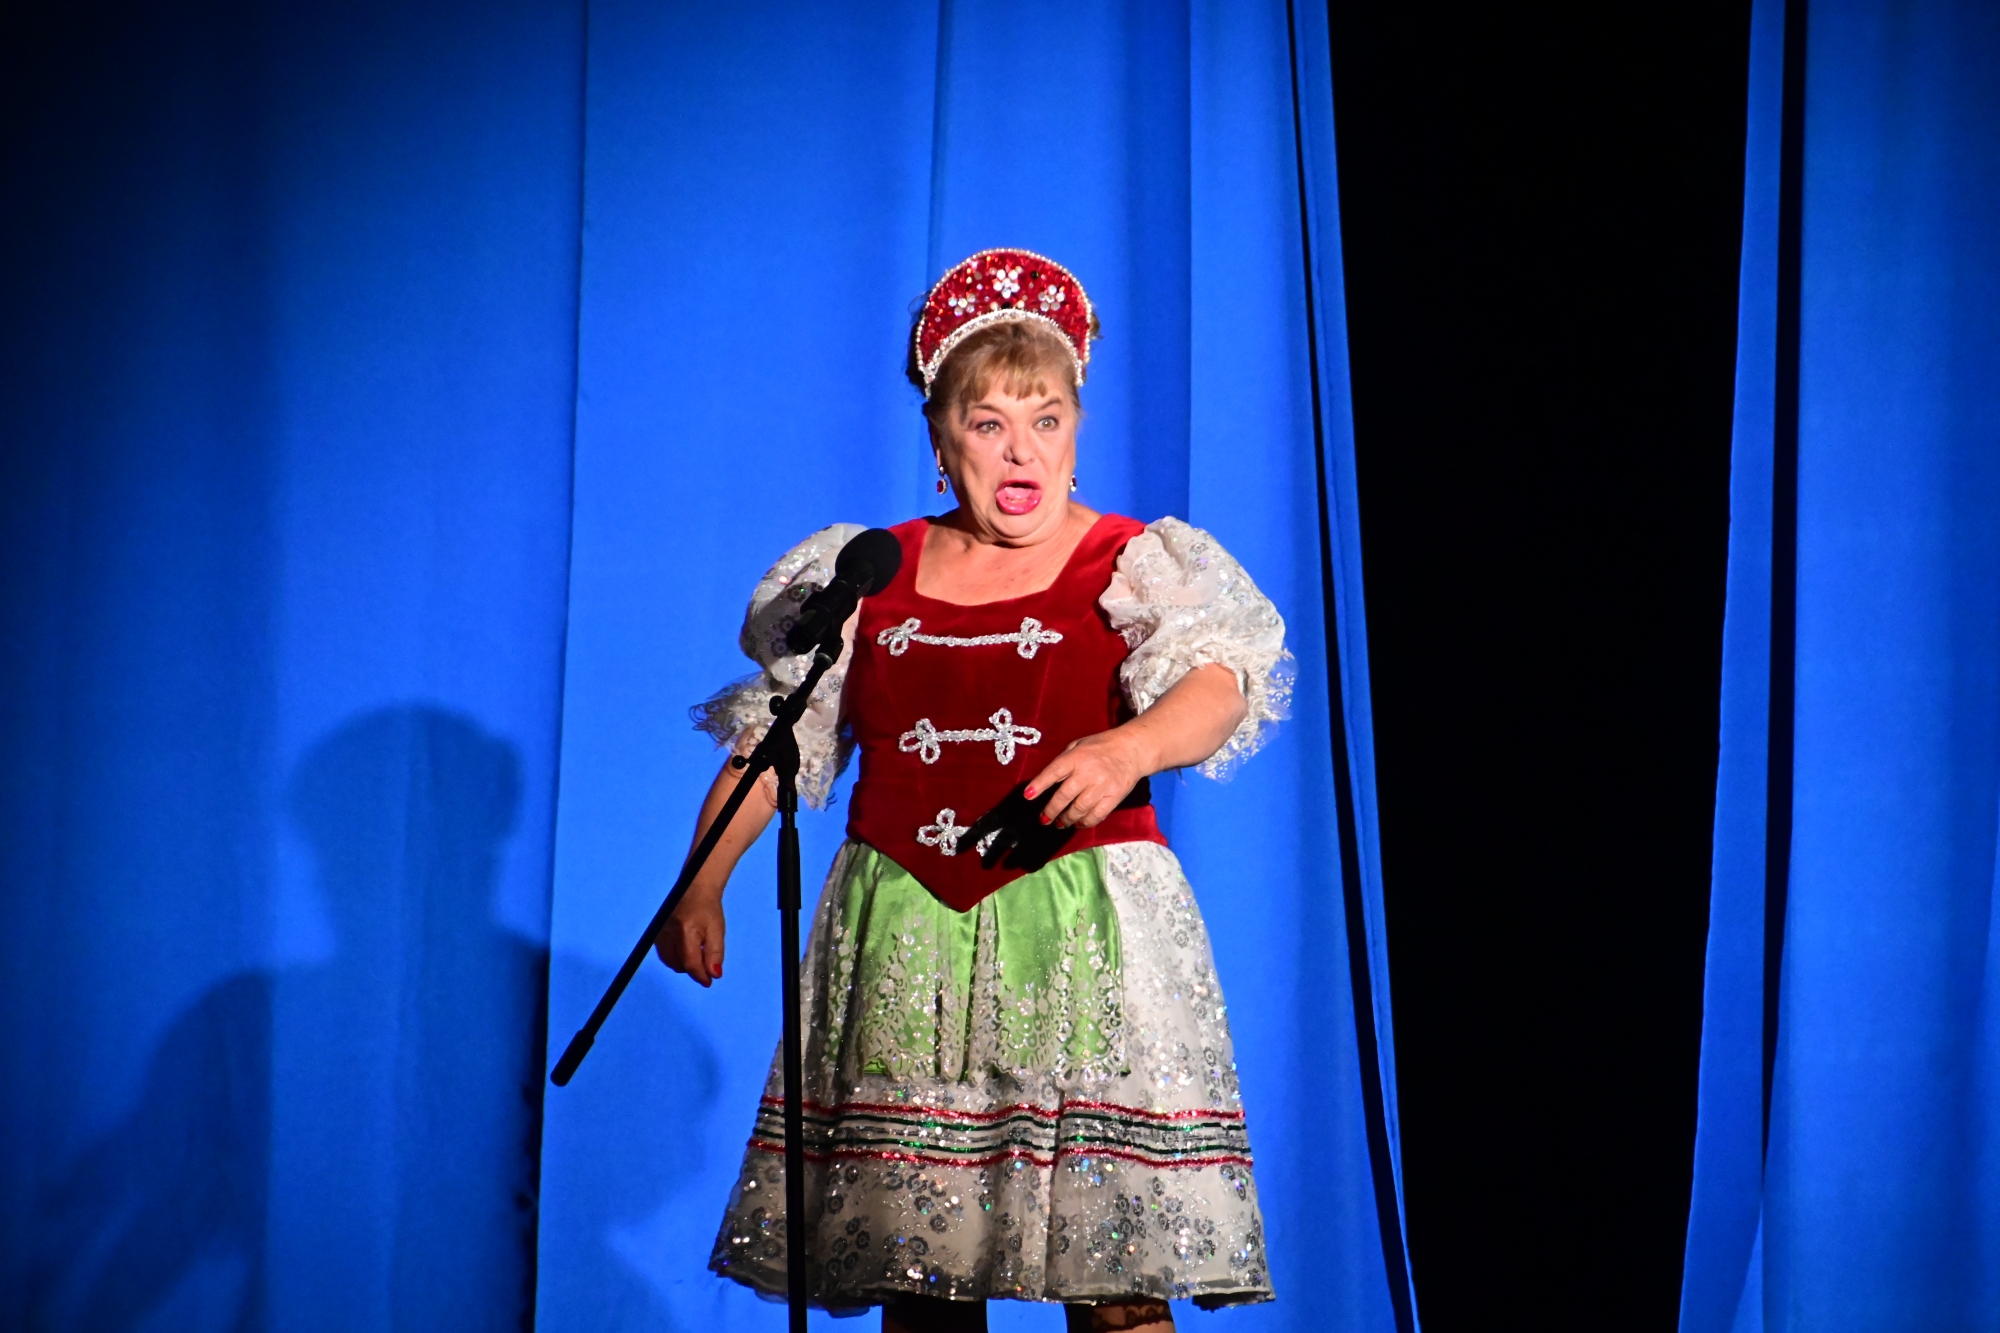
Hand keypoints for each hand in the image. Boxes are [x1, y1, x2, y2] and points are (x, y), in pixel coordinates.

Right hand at [655, 896, 725, 986]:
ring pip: (670, 962)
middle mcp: (670, 934)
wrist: (695, 889)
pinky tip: (685, 950)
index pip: (691, 963)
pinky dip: (674, 957)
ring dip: (683, 965)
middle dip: (693, 969)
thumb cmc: (709, 910)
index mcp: (687, 932)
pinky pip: (664, 954)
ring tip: (696, 955)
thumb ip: (715, 954)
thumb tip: (714, 975)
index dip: (700, 975)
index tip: (709, 982)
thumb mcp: (718, 931)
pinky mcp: (656, 933)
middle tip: (705, 963)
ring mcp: (661, 933)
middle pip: (679, 965)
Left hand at [1024, 730, 1147, 828]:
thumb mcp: (1079, 745)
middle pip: (1064, 796)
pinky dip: (1085, 822)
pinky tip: (1078, 823)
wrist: (1132, 750)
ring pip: (1079, 809)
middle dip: (1051, 810)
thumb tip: (1048, 781)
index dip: (1040, 784)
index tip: (1028, 796)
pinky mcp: (1114, 797)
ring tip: (1060, 822)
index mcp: (1077, 757)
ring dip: (1066, 819)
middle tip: (1044, 819)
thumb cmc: (1101, 746)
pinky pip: (1096, 815)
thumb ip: (1064, 761)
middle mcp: (1088, 772)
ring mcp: (1102, 786)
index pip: (1054, 772)